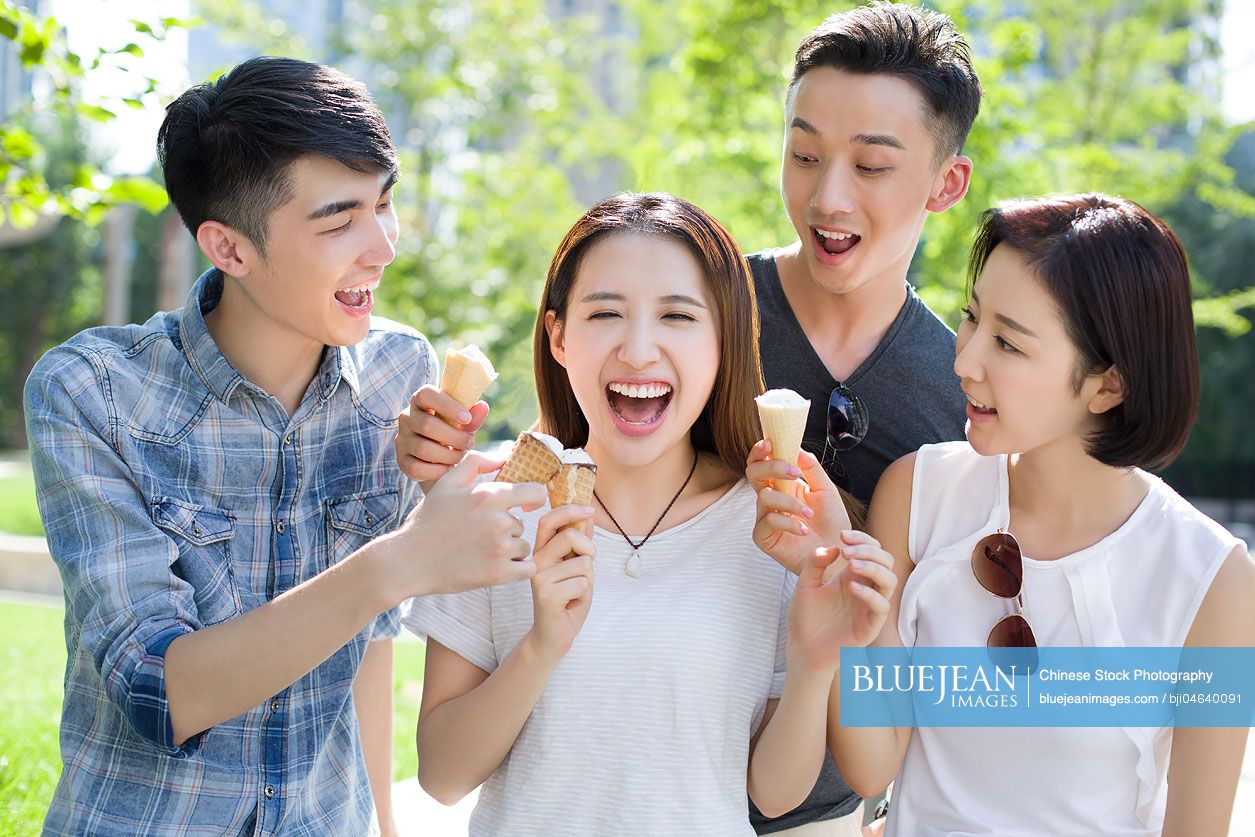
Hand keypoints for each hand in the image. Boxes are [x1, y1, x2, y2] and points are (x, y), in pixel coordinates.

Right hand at [383, 451, 546, 597]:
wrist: (409, 561)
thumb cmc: (428, 521)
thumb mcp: (447, 484)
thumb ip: (475, 463)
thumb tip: (502, 457)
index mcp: (489, 496)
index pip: (536, 492)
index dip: (534, 498)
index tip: (525, 506)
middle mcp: (499, 520)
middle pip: (522, 524)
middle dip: (507, 530)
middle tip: (480, 537)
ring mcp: (500, 549)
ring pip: (523, 547)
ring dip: (509, 551)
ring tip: (480, 552)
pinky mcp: (499, 574)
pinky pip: (527, 568)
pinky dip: (516, 569)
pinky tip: (495, 566)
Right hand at [395, 384, 489, 483]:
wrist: (439, 458)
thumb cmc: (453, 432)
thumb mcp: (464, 423)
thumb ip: (472, 417)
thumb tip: (482, 407)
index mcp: (420, 401)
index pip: (426, 394)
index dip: (447, 405)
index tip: (466, 418)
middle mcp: (406, 418)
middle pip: (427, 425)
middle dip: (454, 437)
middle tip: (469, 443)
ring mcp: (402, 440)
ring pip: (423, 449)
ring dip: (448, 455)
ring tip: (460, 455)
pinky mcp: (402, 461)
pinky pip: (417, 468)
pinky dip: (438, 471)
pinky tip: (448, 468)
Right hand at [525, 504, 595, 662]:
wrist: (553, 636)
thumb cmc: (567, 601)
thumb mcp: (577, 568)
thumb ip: (580, 544)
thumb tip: (588, 515)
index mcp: (541, 551)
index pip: (549, 520)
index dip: (570, 510)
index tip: (590, 509)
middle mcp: (536, 561)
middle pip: (570, 536)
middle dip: (589, 550)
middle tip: (587, 569)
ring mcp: (539, 578)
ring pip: (582, 564)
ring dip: (588, 580)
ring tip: (574, 593)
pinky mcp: (546, 595)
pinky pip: (582, 584)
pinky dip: (585, 595)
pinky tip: (571, 605)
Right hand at [749, 442, 851, 574]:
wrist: (840, 551)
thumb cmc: (832, 521)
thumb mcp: (826, 489)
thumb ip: (811, 468)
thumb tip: (796, 448)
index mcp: (781, 484)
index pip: (761, 462)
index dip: (759, 451)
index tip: (769, 442)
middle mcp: (770, 498)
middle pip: (753, 473)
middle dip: (772, 467)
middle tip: (794, 472)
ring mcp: (765, 517)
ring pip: (764, 497)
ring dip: (789, 502)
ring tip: (809, 514)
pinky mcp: (764, 537)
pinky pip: (767, 522)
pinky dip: (787, 523)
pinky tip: (803, 530)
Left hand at [787, 530, 896, 674]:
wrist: (802, 649)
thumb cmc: (805, 617)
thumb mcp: (805, 584)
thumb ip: (815, 563)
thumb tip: (833, 547)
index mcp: (852, 576)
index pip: (871, 549)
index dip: (862, 539)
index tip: (842, 536)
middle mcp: (865, 588)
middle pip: (886, 561)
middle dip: (869, 550)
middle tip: (846, 553)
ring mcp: (869, 607)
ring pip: (890, 581)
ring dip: (874, 568)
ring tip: (851, 565)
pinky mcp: (870, 626)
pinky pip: (882, 606)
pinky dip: (870, 594)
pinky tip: (851, 587)